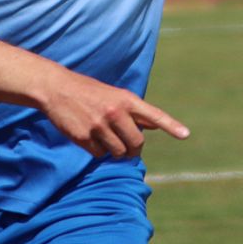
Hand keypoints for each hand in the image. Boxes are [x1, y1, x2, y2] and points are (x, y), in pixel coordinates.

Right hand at [42, 69, 189, 158]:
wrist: (57, 89)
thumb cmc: (90, 92)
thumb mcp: (115, 95)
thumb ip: (134, 112)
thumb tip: (155, 125)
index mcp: (126, 100)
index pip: (154, 115)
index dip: (171, 126)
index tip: (185, 135)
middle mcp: (115, 112)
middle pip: (136, 144)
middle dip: (133, 150)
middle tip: (127, 148)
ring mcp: (99, 125)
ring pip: (118, 153)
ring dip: (114, 151)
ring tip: (105, 138)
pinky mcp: (84, 137)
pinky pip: (99, 155)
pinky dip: (97, 151)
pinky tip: (90, 138)